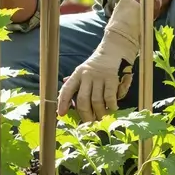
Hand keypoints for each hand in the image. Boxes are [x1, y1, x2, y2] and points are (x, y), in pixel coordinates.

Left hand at [58, 0, 142, 122]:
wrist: (114, 50)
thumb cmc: (96, 65)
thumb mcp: (83, 71)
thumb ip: (75, 84)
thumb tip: (62, 98)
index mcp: (77, 74)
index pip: (66, 89)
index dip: (62, 102)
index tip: (61, 114)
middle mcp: (86, 75)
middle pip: (82, 100)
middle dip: (85, 115)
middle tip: (89, 124)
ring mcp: (99, 77)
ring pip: (96, 101)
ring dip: (99, 113)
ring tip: (101, 119)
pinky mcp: (112, 78)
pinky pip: (110, 97)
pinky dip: (111, 106)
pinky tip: (112, 109)